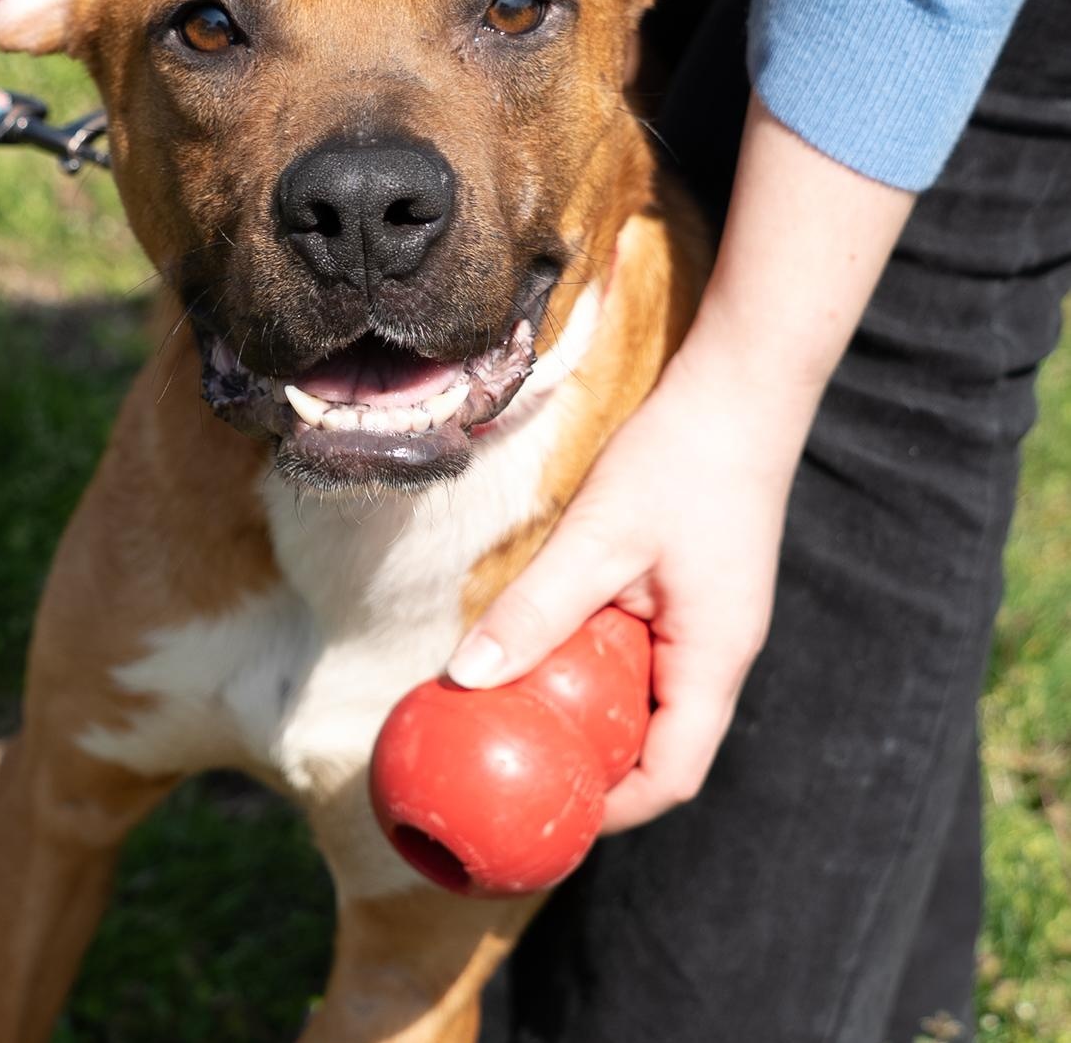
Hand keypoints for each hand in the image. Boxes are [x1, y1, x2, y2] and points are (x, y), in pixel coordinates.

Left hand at [447, 336, 801, 832]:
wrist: (739, 390)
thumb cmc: (681, 461)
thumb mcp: (598, 537)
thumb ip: (535, 608)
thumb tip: (464, 678)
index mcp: (713, 659)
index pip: (672, 774)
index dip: (612, 809)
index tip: (544, 813)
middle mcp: (717, 654)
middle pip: (659, 745)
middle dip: (591, 766)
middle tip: (515, 764)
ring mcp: (707, 623)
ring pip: (646, 697)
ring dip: (588, 710)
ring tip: (519, 711)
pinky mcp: (690, 593)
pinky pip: (643, 653)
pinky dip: (596, 664)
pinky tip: (547, 644)